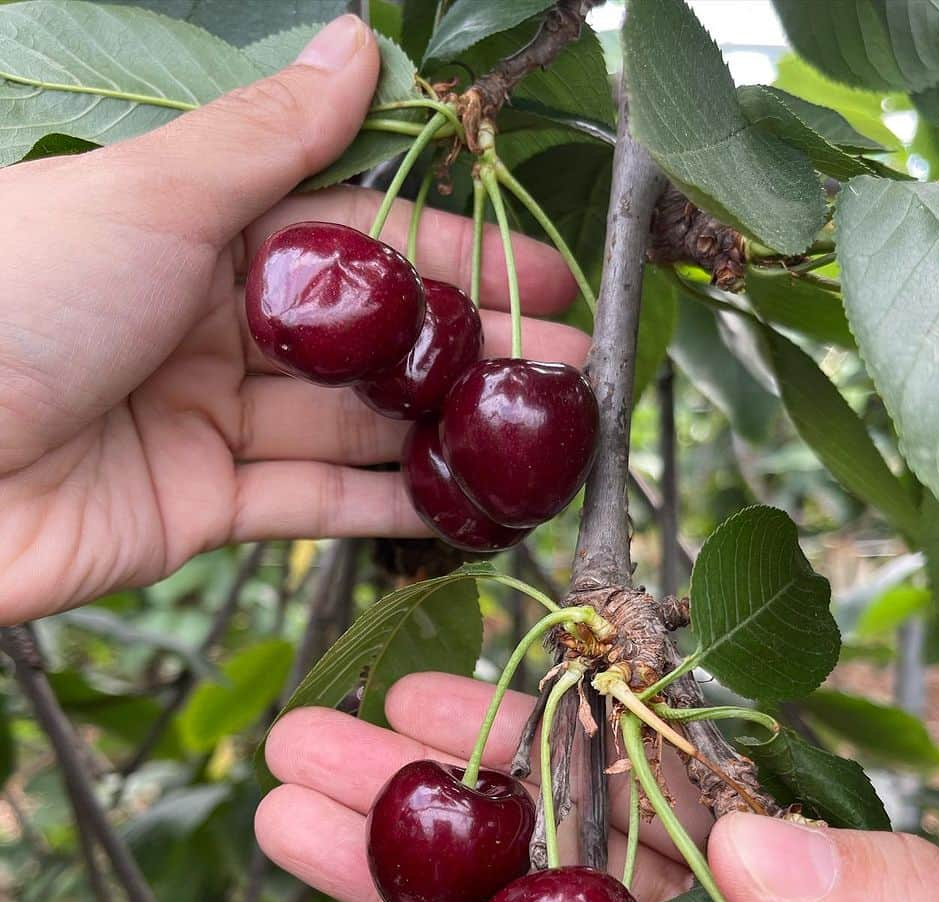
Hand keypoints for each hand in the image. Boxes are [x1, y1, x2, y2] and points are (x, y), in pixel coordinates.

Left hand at [0, 15, 584, 626]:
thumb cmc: (14, 299)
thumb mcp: (153, 196)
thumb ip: (269, 140)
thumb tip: (356, 42)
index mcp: (197, 231)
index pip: (356, 236)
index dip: (454, 254)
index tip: (546, 272)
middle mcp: (211, 323)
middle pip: (367, 337)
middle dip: (470, 352)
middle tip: (573, 367)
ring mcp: (211, 419)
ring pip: (352, 425)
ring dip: (445, 432)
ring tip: (542, 439)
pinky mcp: (204, 508)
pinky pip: (313, 505)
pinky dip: (387, 506)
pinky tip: (465, 506)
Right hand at [256, 673, 938, 901]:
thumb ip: (879, 900)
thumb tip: (747, 837)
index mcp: (731, 885)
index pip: (607, 784)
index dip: (510, 734)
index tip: (420, 688)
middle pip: (511, 853)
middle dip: (408, 797)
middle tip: (305, 739)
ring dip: (373, 891)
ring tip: (284, 822)